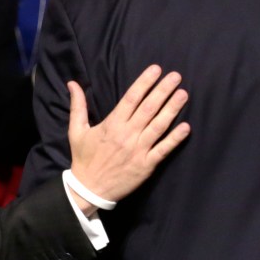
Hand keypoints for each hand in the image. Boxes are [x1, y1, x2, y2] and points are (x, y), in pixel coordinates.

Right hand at [68, 65, 189, 211]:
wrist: (88, 190)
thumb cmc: (84, 158)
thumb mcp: (76, 130)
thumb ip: (77, 106)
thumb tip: (73, 83)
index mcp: (112, 124)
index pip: (132, 98)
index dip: (145, 82)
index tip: (156, 69)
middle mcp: (127, 134)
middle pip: (149, 108)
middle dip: (163, 90)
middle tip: (176, 76)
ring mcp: (138, 150)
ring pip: (159, 126)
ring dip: (172, 109)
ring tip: (183, 94)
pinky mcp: (146, 165)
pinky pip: (163, 150)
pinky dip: (175, 139)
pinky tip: (186, 127)